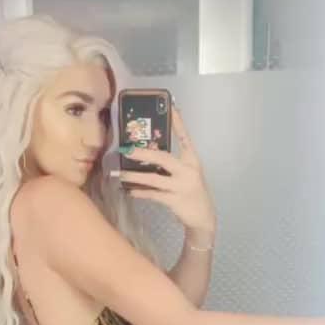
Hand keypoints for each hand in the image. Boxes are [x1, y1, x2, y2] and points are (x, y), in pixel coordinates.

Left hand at [117, 104, 216, 233]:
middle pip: (163, 157)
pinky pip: (153, 195)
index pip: (185, 137)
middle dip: (142, 154)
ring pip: (154, 178)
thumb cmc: (192, 193)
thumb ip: (172, 165)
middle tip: (126, 150)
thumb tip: (147, 154)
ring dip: (135, 177)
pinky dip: (140, 193)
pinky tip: (130, 192)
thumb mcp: (187, 174)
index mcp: (192, 160)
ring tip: (121, 175)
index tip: (171, 107)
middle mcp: (188, 170)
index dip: (178, 122)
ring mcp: (181, 186)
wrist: (203, 218)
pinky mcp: (174, 201)